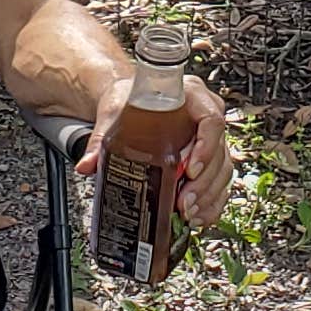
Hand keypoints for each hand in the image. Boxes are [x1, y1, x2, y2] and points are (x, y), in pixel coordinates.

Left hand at [83, 75, 236, 235]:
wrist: (129, 99)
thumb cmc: (129, 99)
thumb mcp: (114, 112)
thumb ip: (101, 139)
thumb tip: (87, 165)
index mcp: (192, 95)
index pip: (212, 121)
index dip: (206, 148)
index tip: (190, 169)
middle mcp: (207, 114)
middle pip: (219, 152)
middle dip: (203, 183)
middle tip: (184, 203)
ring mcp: (211, 137)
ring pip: (222, 170)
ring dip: (208, 196)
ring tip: (188, 213)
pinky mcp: (209, 156)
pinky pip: (220, 181)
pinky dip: (212, 201)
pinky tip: (198, 216)